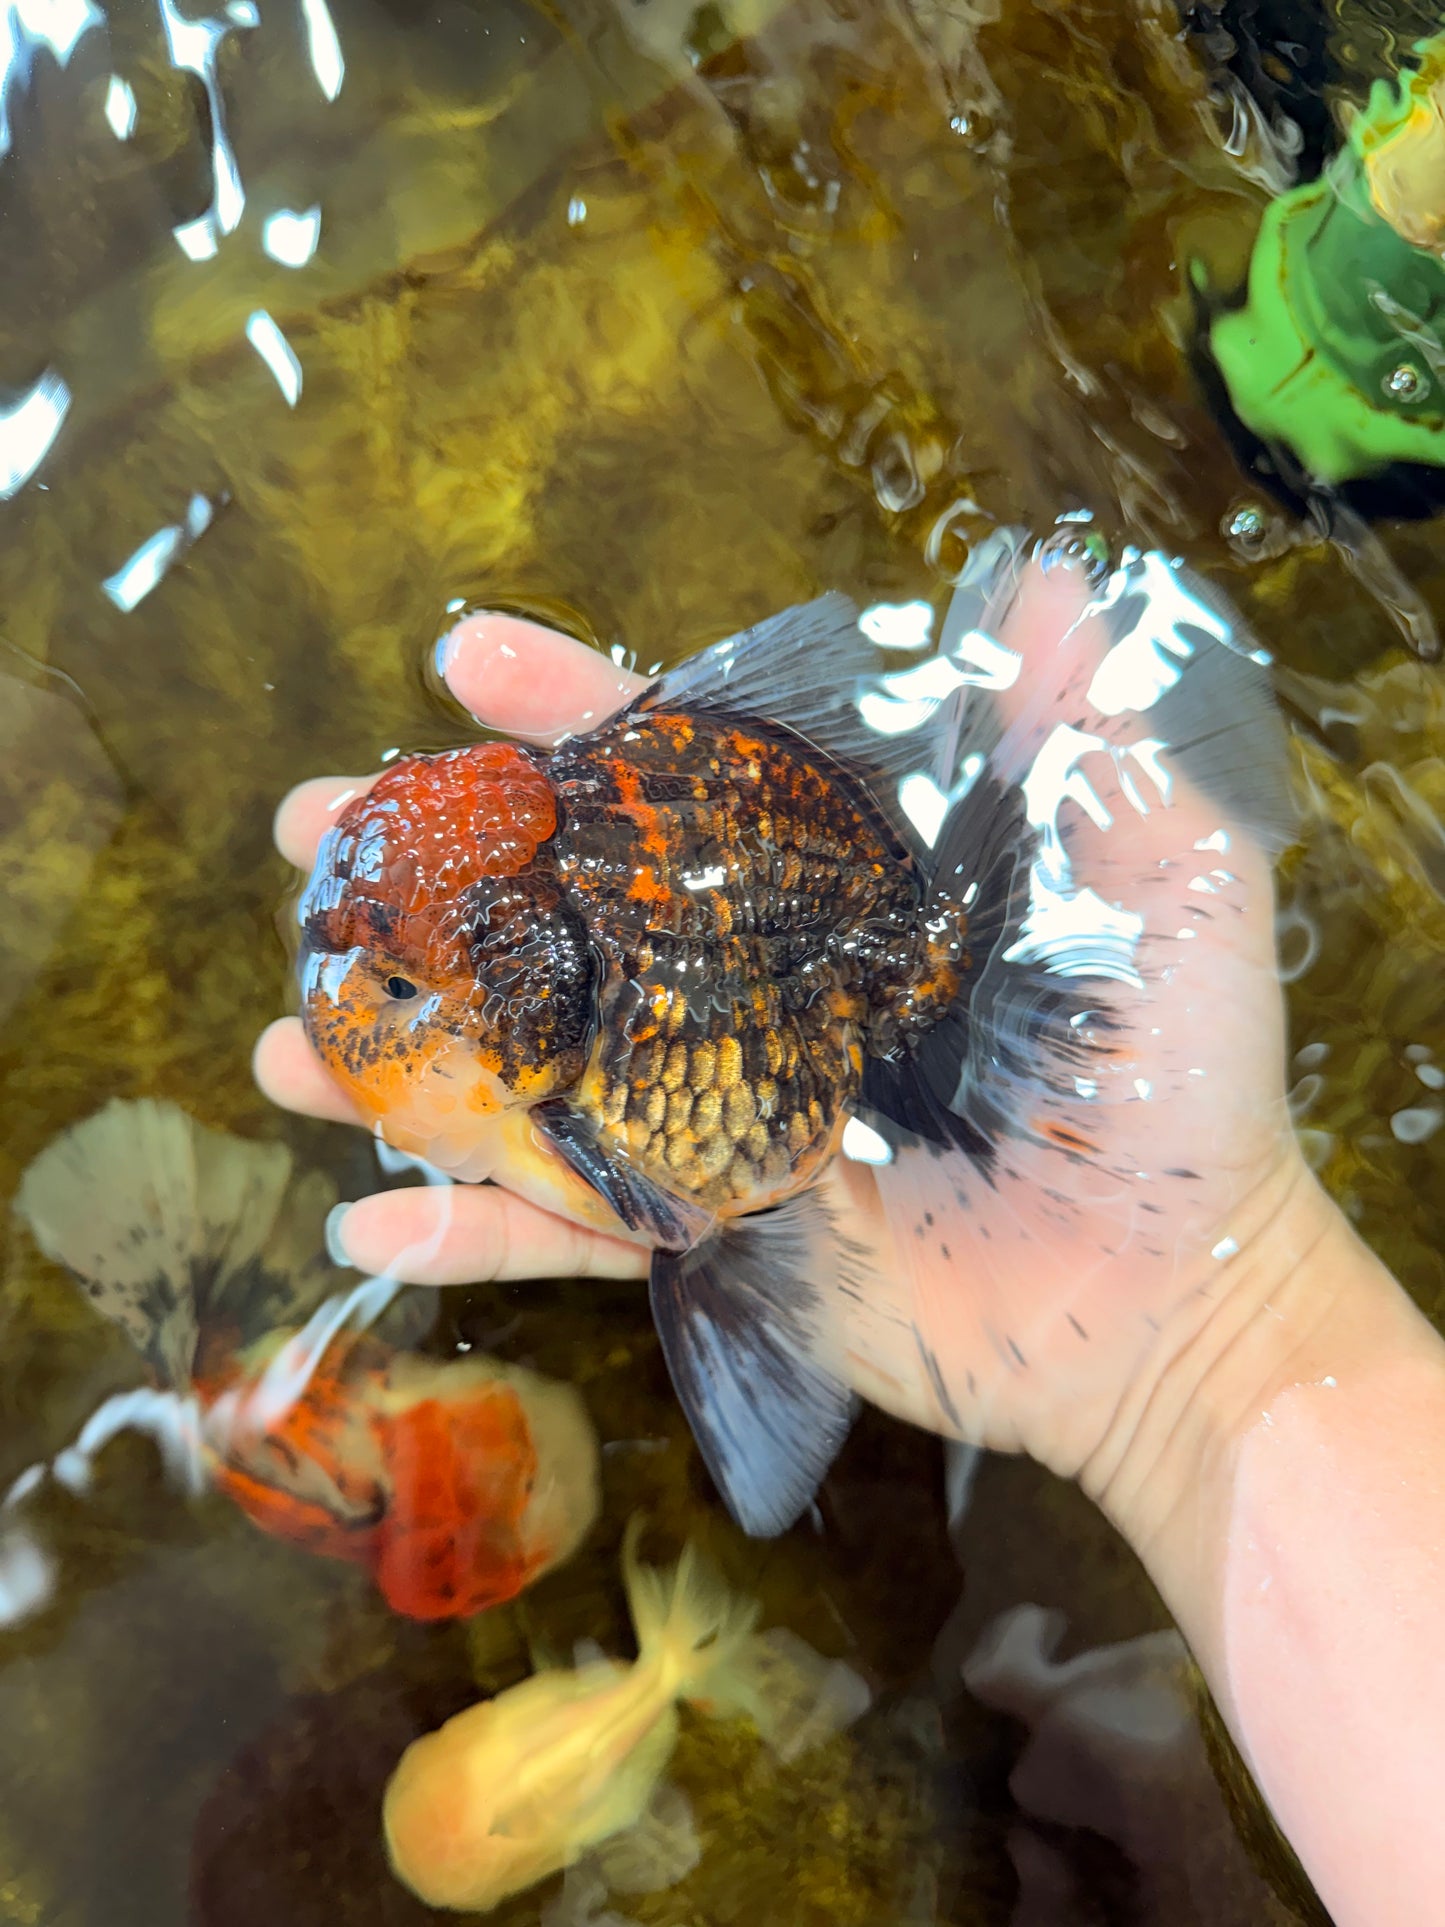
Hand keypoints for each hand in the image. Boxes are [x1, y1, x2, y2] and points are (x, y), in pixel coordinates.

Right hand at [256, 554, 1309, 1495]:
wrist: (1171, 1291)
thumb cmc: (1178, 1080)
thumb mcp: (1161, 879)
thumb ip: (1095, 740)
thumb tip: (1046, 574)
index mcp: (829, 890)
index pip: (678, 781)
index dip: (573, 715)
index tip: (466, 661)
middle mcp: (748, 988)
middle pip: (557, 911)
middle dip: (424, 868)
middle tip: (306, 832)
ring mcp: (716, 1115)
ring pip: (528, 1071)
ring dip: (395, 1057)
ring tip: (282, 1034)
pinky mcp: (714, 1236)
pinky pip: (570, 1234)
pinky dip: (467, 1238)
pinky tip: (360, 1232)